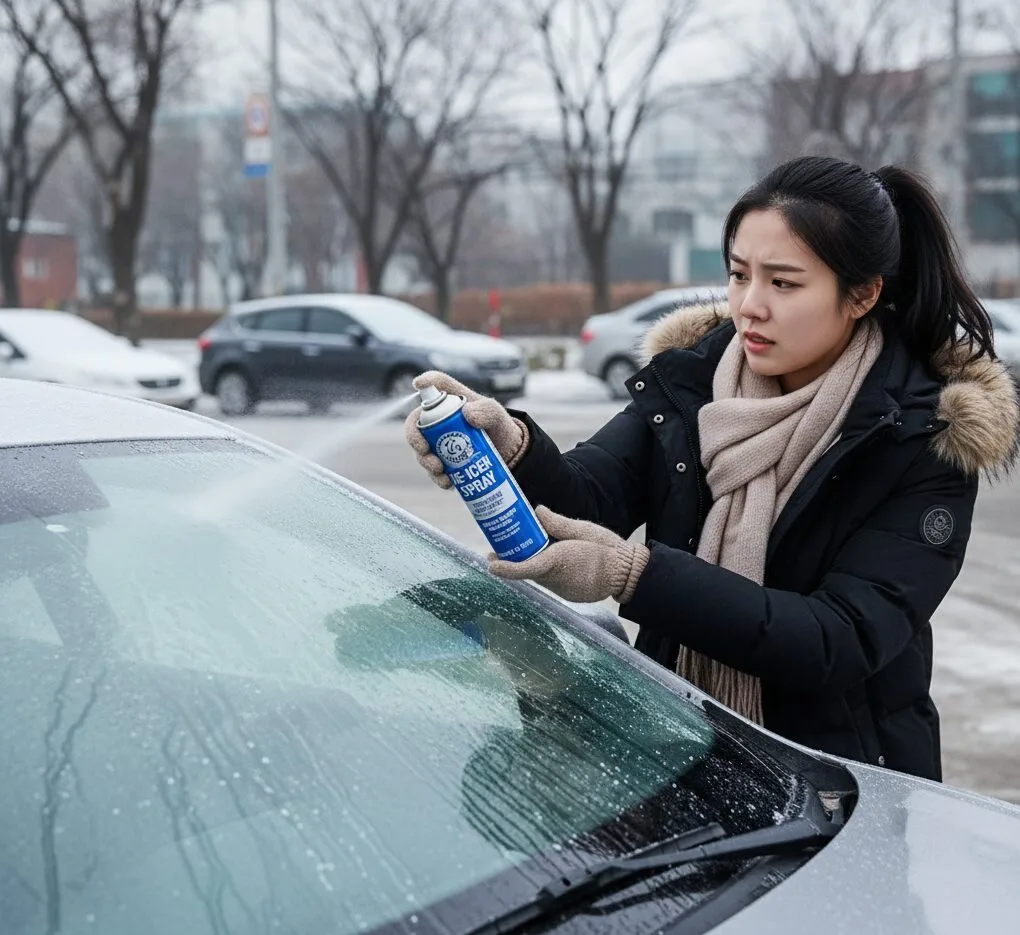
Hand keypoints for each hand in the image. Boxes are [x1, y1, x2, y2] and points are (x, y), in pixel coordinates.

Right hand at [403, 370, 526, 488]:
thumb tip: (467, 415)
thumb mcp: (497, 415)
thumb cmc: (499, 427)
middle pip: (415, 423)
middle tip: (424, 450)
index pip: (437, 384)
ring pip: (421, 451)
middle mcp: (439, 420)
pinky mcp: (443, 462)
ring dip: (425, 461)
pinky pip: (433, 471)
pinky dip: (437, 477)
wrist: (506, 454)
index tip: (419, 383)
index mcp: (452, 400)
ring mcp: (438, 442)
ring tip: (439, 470)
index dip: (426, 381)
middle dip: (414, 438)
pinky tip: (447, 482)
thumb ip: (487, 410)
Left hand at [488, 506, 649, 603]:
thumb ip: (557, 522)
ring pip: (538, 576)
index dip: (505, 567)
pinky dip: (543, 570)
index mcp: (559, 561)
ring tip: (518, 548)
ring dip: (529, 564)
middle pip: (528, 570)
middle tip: (497, 548)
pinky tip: (545, 558)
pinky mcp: (569, 593)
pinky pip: (550, 581)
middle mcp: (557, 579)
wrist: (628, 573)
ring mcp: (563, 589)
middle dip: (512, 560)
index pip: (526, 567)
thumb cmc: (607, 549)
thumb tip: (536, 511)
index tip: (490, 562)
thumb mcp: (582, 529)